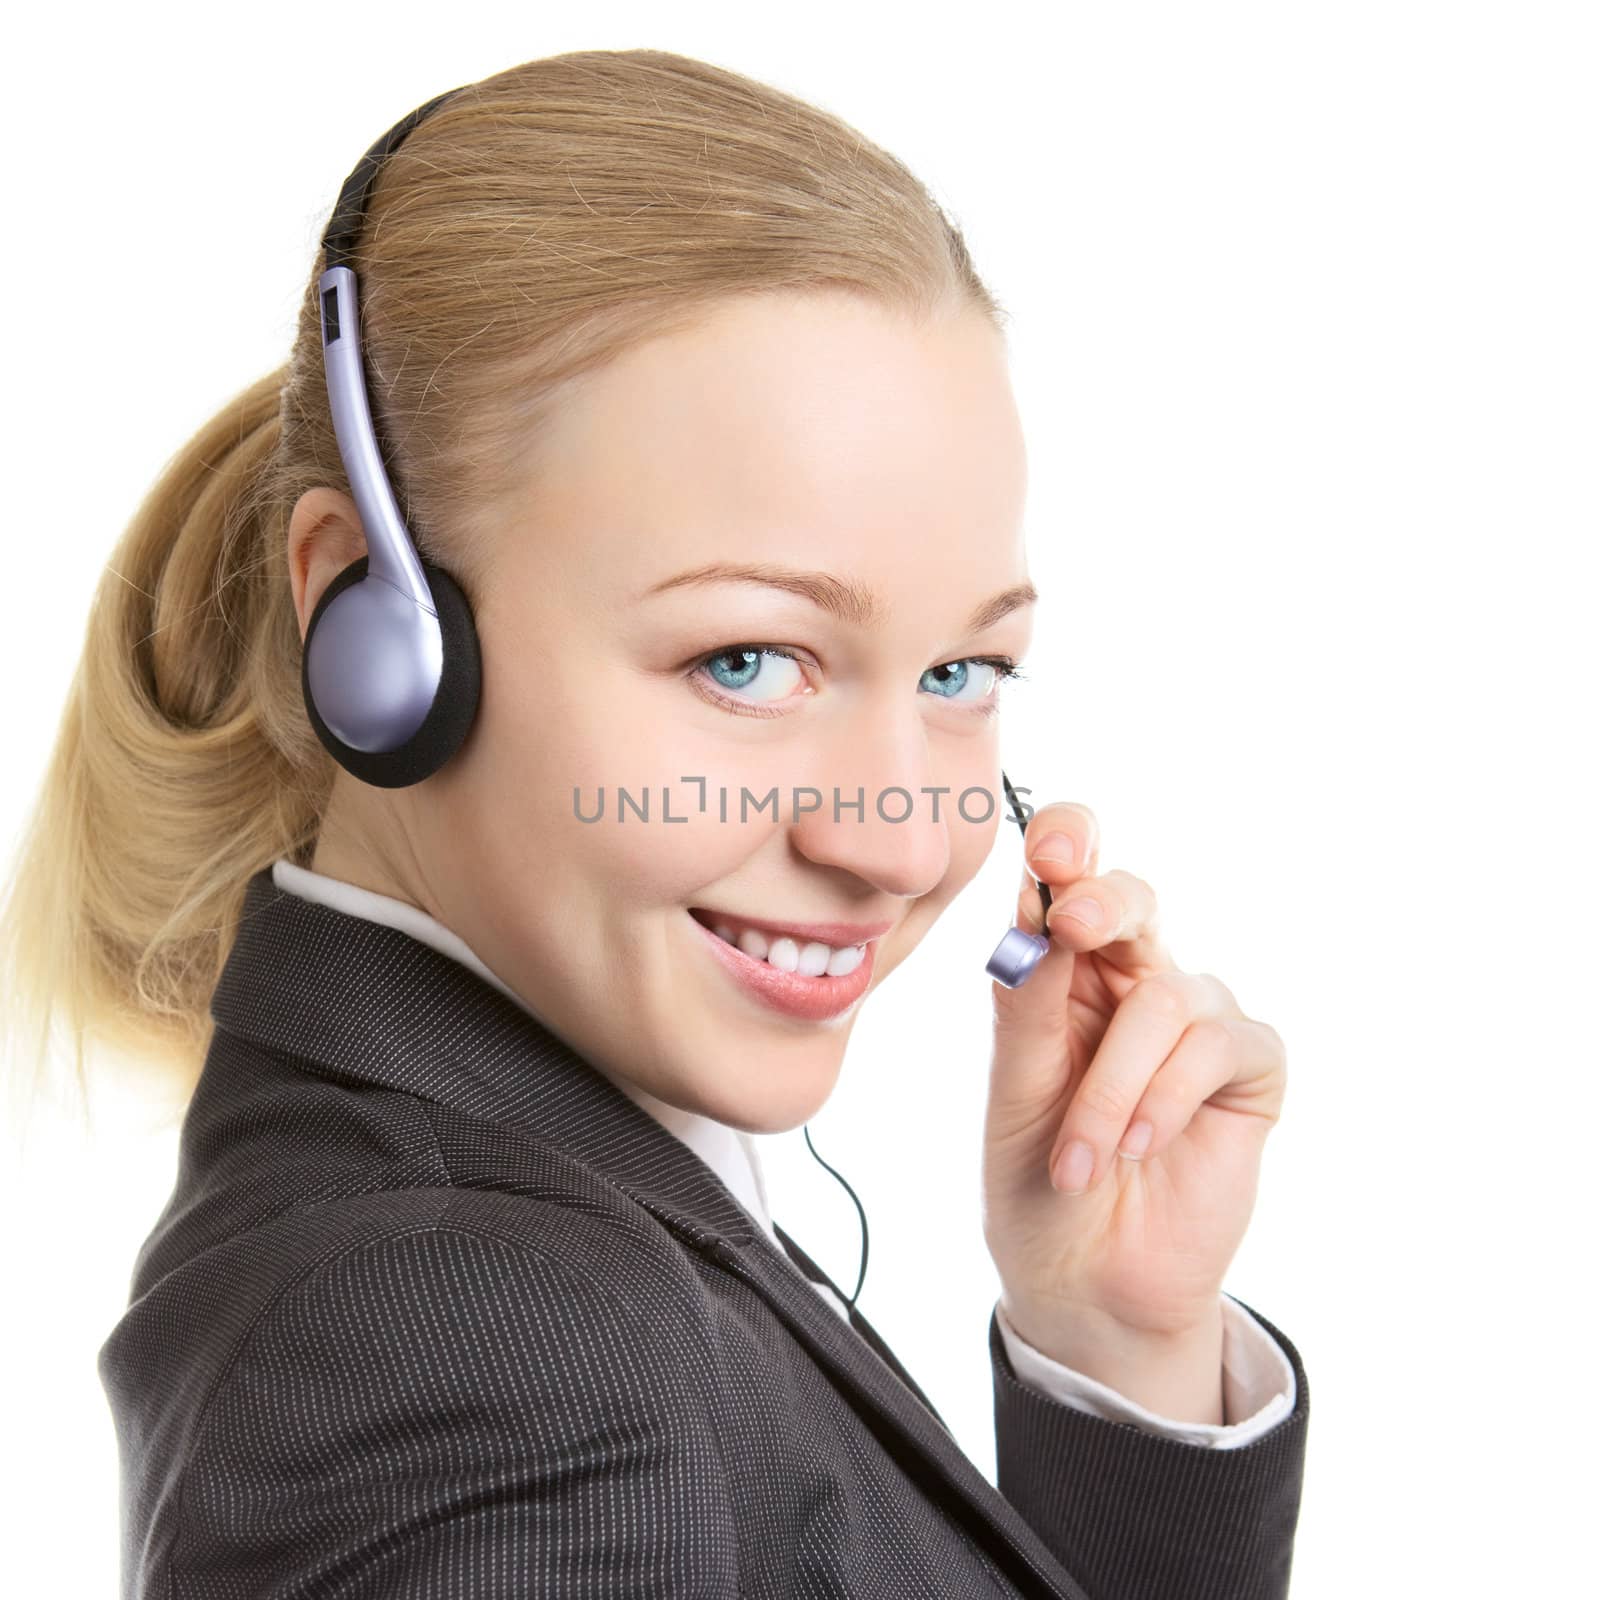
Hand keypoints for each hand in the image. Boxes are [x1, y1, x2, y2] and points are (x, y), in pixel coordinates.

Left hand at [980, 800, 1286, 1402]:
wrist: (1086, 1286)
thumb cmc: (1037, 1184)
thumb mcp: (1015, 1095)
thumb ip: (1028, 1008)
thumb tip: (1034, 918)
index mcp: (1061, 973)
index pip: (1070, 875)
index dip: (1066, 842)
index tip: (1047, 851)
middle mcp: (1129, 981)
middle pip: (1131, 899)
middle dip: (1101, 904)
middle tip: (1067, 926)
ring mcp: (1194, 1022)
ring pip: (1164, 997)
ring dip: (1113, 1084)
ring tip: (1082, 1156)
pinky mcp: (1247, 1071)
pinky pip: (1218, 1046)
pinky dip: (1167, 1098)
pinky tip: (1140, 1148)